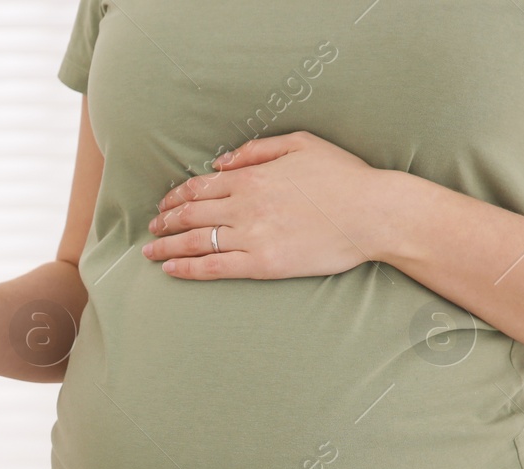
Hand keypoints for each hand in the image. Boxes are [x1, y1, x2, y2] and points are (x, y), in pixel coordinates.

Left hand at [142, 132, 389, 279]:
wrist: (373, 213)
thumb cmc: (344, 177)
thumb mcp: (302, 144)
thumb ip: (257, 149)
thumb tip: (221, 160)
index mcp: (252, 176)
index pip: (200, 187)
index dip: (176, 197)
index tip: (164, 204)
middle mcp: (244, 206)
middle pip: (191, 213)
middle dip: (165, 221)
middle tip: (152, 227)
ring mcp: (250, 236)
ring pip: (194, 241)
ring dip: (166, 246)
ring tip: (150, 250)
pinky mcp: (261, 264)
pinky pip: (213, 267)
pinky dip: (186, 268)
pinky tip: (169, 269)